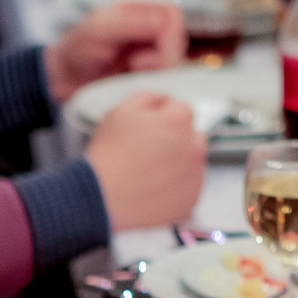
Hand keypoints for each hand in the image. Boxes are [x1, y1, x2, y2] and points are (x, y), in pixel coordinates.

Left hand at [43, 1, 186, 102]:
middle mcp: (150, 29)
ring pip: (176, 62)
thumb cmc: (76, 49)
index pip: (172, 15)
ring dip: (157, 72)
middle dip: (163, 58)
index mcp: (139, 10)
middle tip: (134, 66)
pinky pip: (167, 78)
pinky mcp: (150, 74)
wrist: (65, 79)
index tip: (143, 54)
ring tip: (130, 73)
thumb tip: (161, 22)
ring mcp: (152, 52)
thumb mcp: (96, 31)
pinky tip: (134, 83)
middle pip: (179, 40)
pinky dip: (155, 83)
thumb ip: (127, 23)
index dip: (168, 35)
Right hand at [85, 93, 206, 230]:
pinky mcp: (191, 200)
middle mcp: (194, 147)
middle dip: (176, 139)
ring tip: (148, 172)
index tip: (147, 130)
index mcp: (178, 121)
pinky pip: (188, 188)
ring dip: (177, 163)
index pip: (181, 109)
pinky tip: (153, 188)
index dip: (162, 117)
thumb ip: (149, 97)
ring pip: (192, 162)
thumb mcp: (121, 110)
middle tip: (149, 152)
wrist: (103, 198)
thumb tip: (164, 99)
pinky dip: (176, 187)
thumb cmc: (109, 155)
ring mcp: (195, 176)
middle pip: (192, 136)